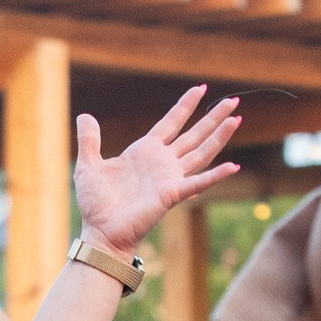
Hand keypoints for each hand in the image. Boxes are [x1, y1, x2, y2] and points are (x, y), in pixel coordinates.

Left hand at [72, 86, 244, 253]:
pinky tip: (233, 165)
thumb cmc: (96, 204)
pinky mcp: (172, 194)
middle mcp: (162, 162)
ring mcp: (170, 177)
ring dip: (219, 136)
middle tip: (233, 101)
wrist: (101, 231)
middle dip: (213, 117)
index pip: (171, 122)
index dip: (186, 106)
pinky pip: (198, 183)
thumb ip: (89, 140)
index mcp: (145, 151)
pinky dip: (216, 175)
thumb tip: (84, 115)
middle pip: (194, 134)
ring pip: (201, 152)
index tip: (201, 88)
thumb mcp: (88, 165)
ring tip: (236, 119)